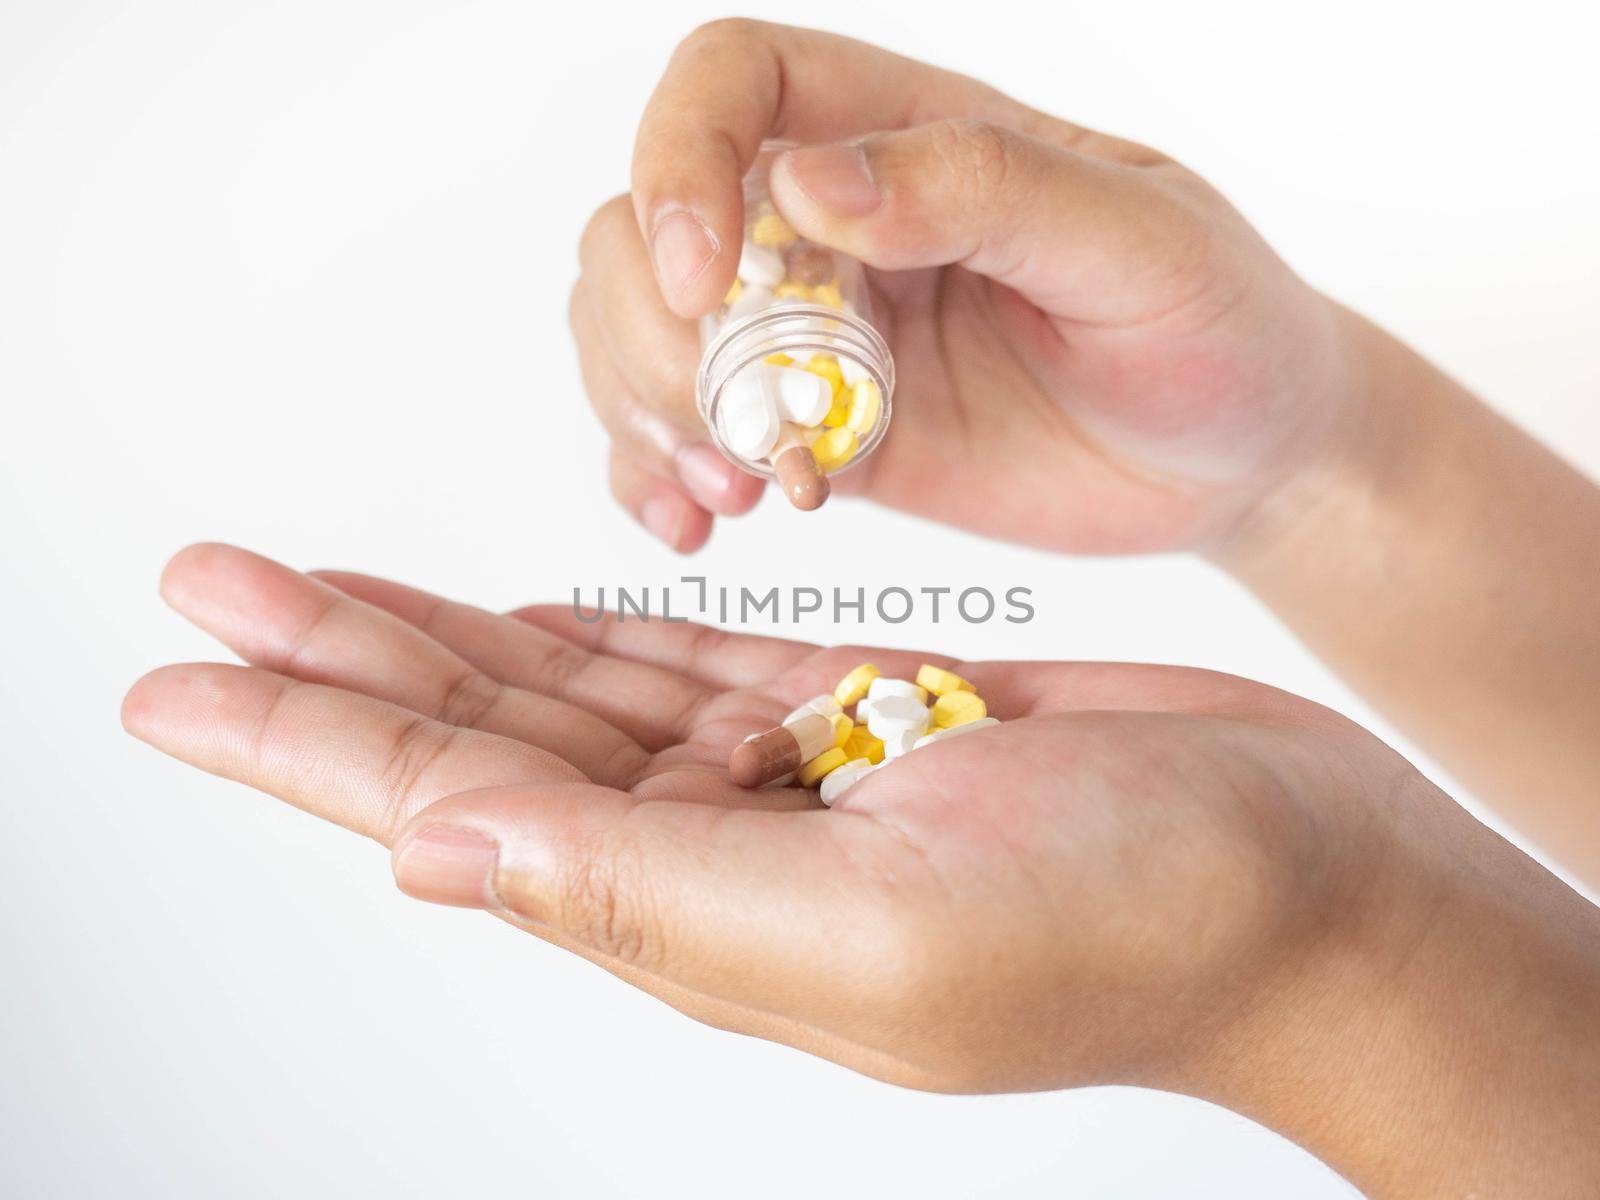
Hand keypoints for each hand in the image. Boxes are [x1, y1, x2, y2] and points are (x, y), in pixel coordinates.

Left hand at [123, 545, 1599, 1194]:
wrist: (1301, 881)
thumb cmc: (1127, 924)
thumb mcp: (869, 930)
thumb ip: (640, 891)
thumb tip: (432, 853)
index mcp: (695, 916)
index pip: (450, 814)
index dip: (303, 748)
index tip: (173, 686)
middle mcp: (715, 853)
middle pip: (481, 741)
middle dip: (336, 665)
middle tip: (211, 586)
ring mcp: (786, 785)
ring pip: (566, 696)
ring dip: (440, 635)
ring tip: (319, 583)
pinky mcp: (858, 719)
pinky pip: (682, 672)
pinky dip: (590, 635)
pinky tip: (515, 616)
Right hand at [573, 20, 1354, 551]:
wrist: (1237, 458)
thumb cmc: (1214, 323)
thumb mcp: (1138, 242)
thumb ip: (984, 191)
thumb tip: (813, 188)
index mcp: (909, 136)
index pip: (734, 83)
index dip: (679, 159)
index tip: (707, 279)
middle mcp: (836, 229)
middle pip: (645, 222)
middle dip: (650, 328)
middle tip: (732, 429)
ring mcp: (817, 337)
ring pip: (637, 329)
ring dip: (647, 410)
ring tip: (739, 490)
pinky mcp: (820, 433)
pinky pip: (685, 437)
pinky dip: (654, 479)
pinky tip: (703, 526)